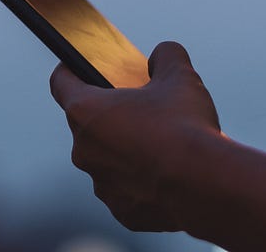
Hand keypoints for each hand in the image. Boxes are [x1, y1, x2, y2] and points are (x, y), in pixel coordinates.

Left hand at [50, 41, 222, 231]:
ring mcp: (101, 184)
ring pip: (108, 161)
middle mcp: (83, 150)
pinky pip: (128, 190)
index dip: (69, 70)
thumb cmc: (185, 126)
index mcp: (86, 111)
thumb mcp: (180, 77)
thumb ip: (166, 56)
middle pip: (88, 125)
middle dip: (111, 115)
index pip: (61, 82)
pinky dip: (142, 182)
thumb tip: (163, 54)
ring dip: (126, 151)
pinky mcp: (122, 211)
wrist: (204, 185)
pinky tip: (169, 175)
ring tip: (161, 145)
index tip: (78, 66)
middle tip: (141, 108)